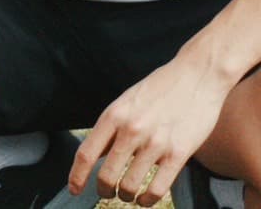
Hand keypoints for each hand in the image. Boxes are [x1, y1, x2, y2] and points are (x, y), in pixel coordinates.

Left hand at [68, 54, 228, 204]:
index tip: (75, 190)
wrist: (196, 76)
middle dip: (103, 191)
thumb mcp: (126, 102)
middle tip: (106, 194)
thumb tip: (95, 155)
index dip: (77, 176)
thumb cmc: (160, 89)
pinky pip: (157, 188)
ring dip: (126, 196)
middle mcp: (131, 130)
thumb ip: (111, 128)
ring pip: (130, 186)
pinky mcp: (179, 153)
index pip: (86, 154)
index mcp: (113, 116)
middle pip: (106, 175)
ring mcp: (155, 143)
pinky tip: (145, 198)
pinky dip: (147, 200)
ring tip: (128, 194)